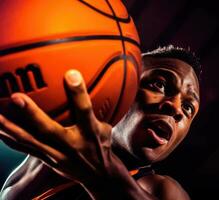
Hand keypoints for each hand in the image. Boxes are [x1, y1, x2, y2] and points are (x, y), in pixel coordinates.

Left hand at [0, 70, 127, 185]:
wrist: (99, 175)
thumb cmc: (101, 146)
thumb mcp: (106, 127)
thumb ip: (95, 109)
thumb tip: (83, 85)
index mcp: (90, 132)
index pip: (85, 110)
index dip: (78, 93)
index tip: (70, 74)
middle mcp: (72, 144)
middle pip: (49, 129)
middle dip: (32, 113)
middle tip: (16, 97)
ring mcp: (57, 155)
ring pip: (30, 142)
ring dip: (11, 128)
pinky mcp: (48, 161)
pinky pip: (25, 150)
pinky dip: (10, 140)